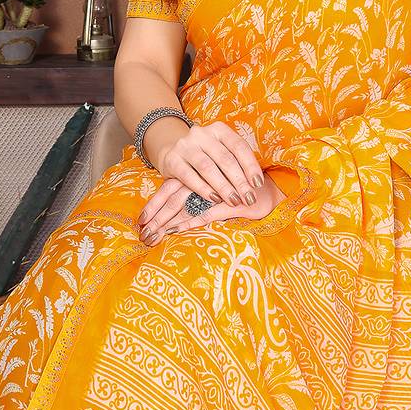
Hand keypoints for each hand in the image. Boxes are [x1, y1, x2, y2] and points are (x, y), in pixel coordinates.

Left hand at [137, 172, 285, 244]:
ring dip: (168, 220)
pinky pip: (206, 213)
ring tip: (153, 236)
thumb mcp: (215, 195)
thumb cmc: (240, 192)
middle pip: (174, 196)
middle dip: (157, 216)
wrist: (270, 192)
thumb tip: (171, 215)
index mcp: (199, 173)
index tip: (140, 222)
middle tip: (142, 233)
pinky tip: (176, 230)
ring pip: (186, 204)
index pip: (171, 188)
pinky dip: (189, 222)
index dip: (155, 204)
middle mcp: (205, 177)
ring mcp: (218, 190)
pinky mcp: (231, 203)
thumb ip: (195, 198)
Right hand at [155, 119, 266, 208]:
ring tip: (234, 201)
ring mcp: (185, 146)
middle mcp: (201, 134)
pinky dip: (203, 189)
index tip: (258, 184)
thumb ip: (236, 161)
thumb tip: (255, 183)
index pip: (239, 146)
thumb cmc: (205, 155)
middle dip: (239, 181)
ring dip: (223, 187)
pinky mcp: (172, 160)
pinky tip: (215, 199)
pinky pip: (189, 176)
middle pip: (225, 159)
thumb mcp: (221, 151)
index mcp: (218, 129)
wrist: (171, 152)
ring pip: (208, 168)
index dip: (250, 166)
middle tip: (249, 198)